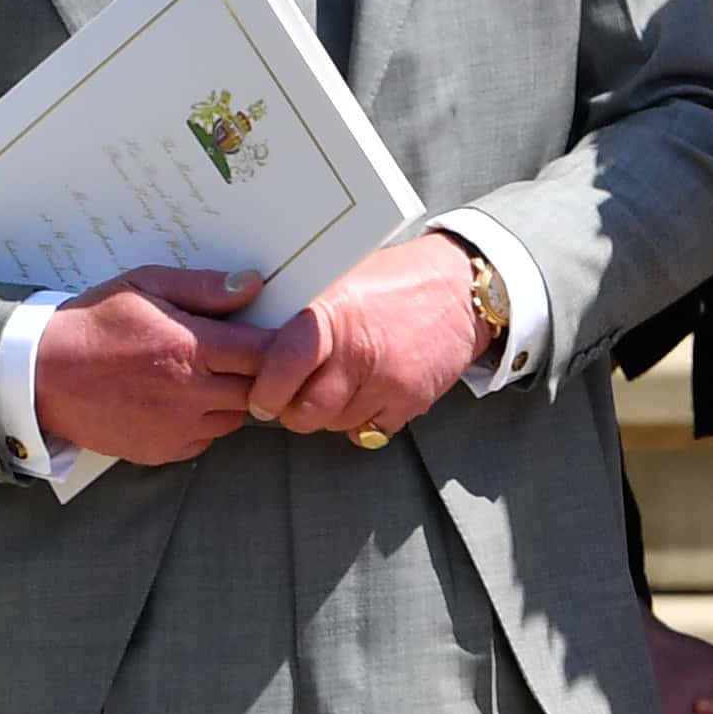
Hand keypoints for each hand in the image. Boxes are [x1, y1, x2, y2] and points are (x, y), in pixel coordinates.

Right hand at [29, 266, 268, 466]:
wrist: (40, 375)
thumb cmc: (94, 323)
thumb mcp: (145, 286)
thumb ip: (203, 287)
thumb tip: (254, 284)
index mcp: (190, 348)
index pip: (265, 353)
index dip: (279, 346)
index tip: (277, 337)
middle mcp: (190, 394)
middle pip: (258, 391)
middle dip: (259, 375)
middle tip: (241, 357)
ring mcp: (177, 428)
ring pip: (235, 418)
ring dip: (232, 399)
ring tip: (205, 376)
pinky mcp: (163, 451)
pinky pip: (206, 439)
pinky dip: (204, 423)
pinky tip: (181, 400)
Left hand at [248, 235, 493, 442]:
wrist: (460, 291)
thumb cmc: (392, 282)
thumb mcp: (340, 282)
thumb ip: (301, 315)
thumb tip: (252, 346)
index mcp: (334, 313)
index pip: (284, 363)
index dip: (267, 389)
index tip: (261, 398)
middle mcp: (360, 350)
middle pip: (306, 410)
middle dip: (293, 410)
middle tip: (292, 398)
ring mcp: (388, 380)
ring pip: (335, 424)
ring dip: (328, 415)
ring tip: (336, 387)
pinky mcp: (411, 402)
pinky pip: (369, 432)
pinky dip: (361, 422)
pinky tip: (365, 396)